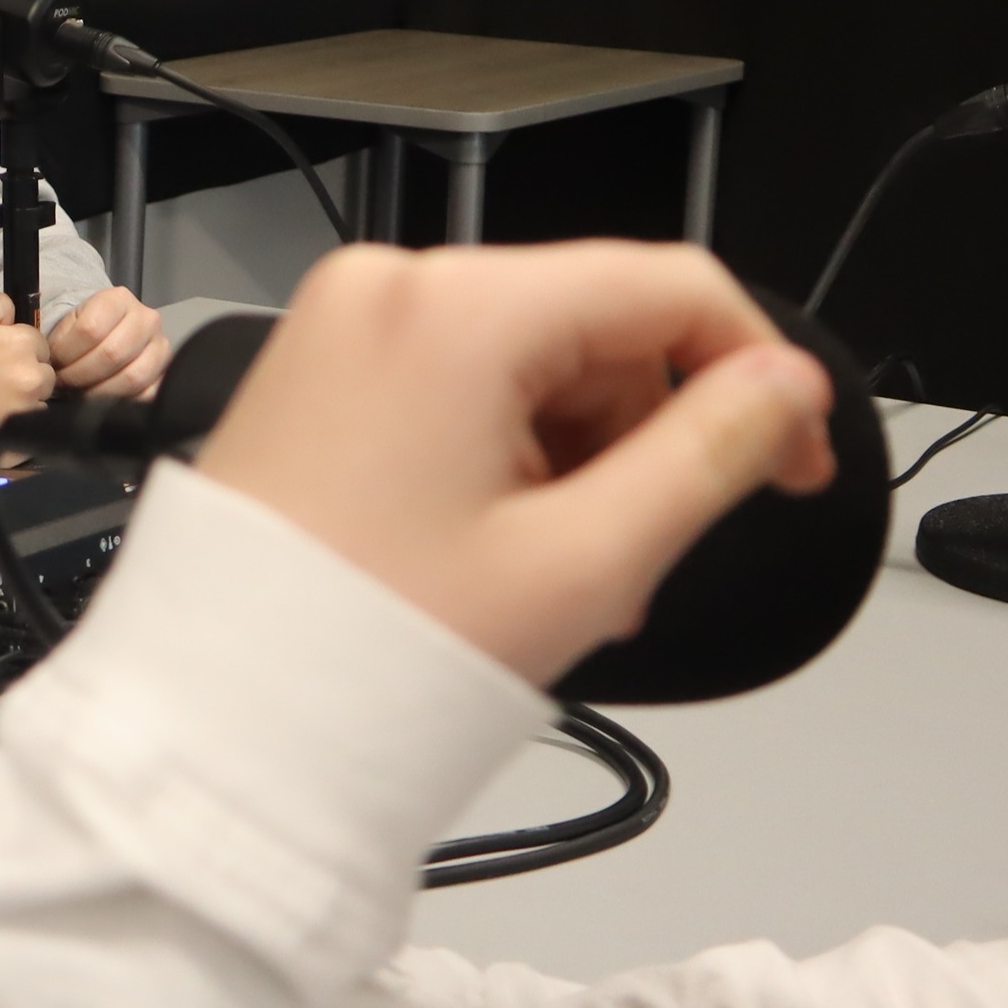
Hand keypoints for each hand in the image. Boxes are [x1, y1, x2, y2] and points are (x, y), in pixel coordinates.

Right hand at [0, 293, 55, 465]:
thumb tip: (17, 314)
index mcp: (19, 345)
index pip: (40, 344)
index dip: (18, 349)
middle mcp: (29, 380)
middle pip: (45, 375)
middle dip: (25, 376)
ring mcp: (24, 415)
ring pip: (39, 405)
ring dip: (23, 403)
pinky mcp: (16, 448)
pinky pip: (28, 433)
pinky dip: (15, 430)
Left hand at [46, 286, 168, 398]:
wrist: (108, 334)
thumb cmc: (84, 331)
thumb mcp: (68, 323)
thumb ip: (60, 339)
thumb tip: (49, 366)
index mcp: (119, 299)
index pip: (91, 328)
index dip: (66, 352)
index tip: (54, 361)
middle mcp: (146, 319)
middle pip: (112, 354)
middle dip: (80, 374)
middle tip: (65, 381)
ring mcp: (161, 347)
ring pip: (131, 377)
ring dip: (99, 391)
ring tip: (81, 391)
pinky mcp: (165, 374)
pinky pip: (146, 395)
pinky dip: (121, 402)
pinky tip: (102, 399)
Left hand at [195, 242, 834, 686]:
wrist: (212, 723)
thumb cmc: (359, 652)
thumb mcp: (583, 561)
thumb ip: (711, 455)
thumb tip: (787, 391)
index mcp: (453, 309)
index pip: (668, 284)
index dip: (757, 369)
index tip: (795, 452)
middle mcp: (386, 291)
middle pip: (595, 327)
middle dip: (638, 437)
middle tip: (627, 555)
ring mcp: (340, 330)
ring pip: (530, 364)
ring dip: (571, 460)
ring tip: (543, 575)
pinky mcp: (316, 376)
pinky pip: (457, 387)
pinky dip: (502, 459)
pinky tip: (493, 552)